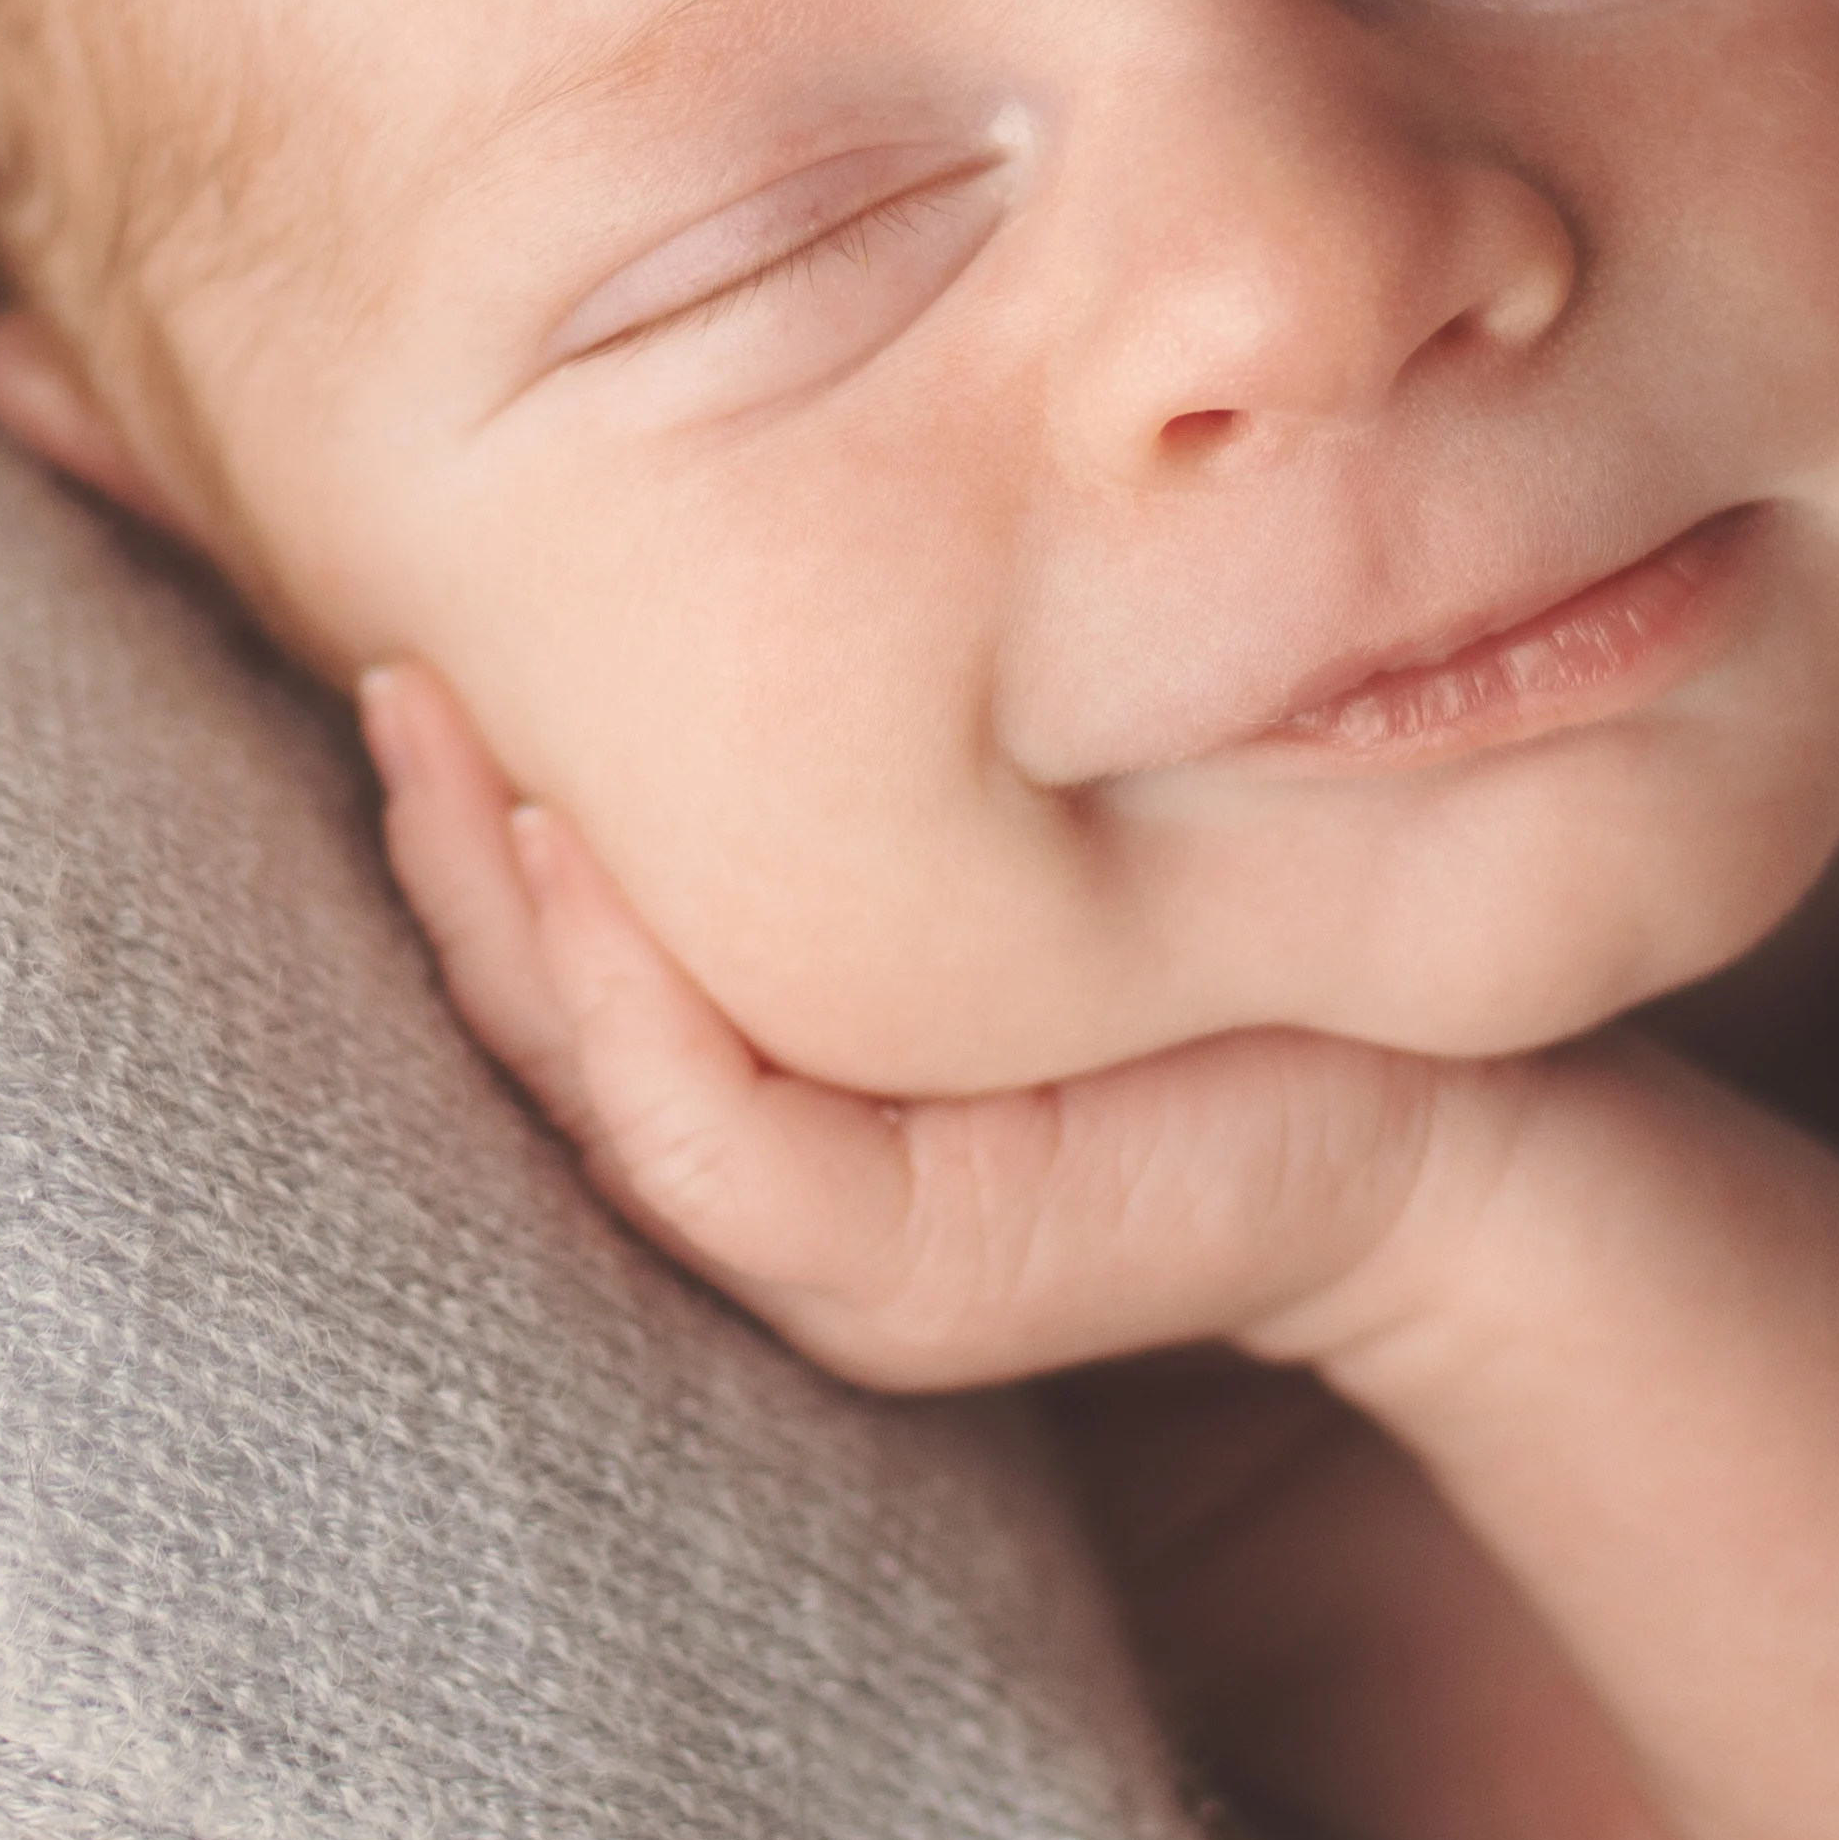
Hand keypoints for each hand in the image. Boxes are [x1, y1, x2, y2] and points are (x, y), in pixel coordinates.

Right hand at [353, 661, 1512, 1395]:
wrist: (1445, 1119)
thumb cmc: (1234, 953)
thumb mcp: (1020, 845)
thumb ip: (882, 782)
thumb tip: (748, 575)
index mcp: (767, 1096)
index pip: (546, 958)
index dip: (463, 816)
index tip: (427, 632)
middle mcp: (763, 1187)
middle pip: (521, 1010)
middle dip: (436, 838)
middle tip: (392, 655)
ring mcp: (819, 1249)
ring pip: (577, 1073)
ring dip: (491, 898)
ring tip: (436, 711)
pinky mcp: (897, 1264)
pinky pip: (697, 1134)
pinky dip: (620, 993)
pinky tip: (580, 837)